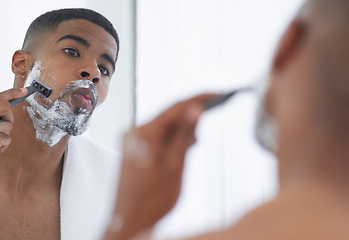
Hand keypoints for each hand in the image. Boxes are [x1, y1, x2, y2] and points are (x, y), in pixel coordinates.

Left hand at [104, 94, 216, 239]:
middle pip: (170, 115)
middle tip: (212, 120)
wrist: (130, 222)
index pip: (176, 107)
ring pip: (165, 127)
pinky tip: (182, 151)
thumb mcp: (175, 166)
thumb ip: (184, 135)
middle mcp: (134, 132)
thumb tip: (196, 109)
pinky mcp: (135, 149)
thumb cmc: (151, 200)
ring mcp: (133, 141)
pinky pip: (158, 137)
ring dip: (183, 132)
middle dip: (192, 117)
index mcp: (143, 133)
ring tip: (193, 147)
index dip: (200, 98)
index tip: (219, 93)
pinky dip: (173, 141)